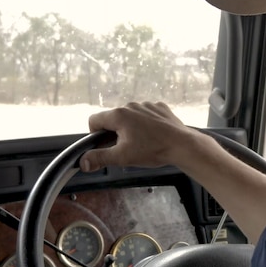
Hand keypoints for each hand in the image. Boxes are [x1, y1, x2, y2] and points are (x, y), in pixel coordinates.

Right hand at [82, 102, 208, 171]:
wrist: (182, 145)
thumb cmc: (152, 150)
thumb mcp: (122, 157)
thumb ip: (100, 158)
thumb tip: (83, 162)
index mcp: (119, 115)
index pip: (94, 120)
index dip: (95, 135)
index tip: (105, 145)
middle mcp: (131, 105)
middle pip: (113, 118)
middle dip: (115, 133)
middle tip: (126, 149)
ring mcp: (147, 105)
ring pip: (130, 116)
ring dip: (131, 128)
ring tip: (142, 143)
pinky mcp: (160, 107)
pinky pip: (146, 114)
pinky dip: (146, 124)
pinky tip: (154, 135)